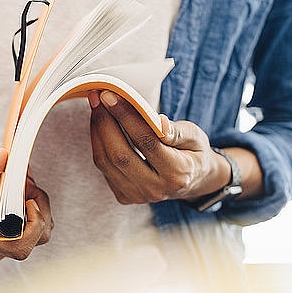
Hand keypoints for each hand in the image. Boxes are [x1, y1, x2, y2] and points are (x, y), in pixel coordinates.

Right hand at [0, 120, 52, 260]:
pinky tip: (20, 199)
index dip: (34, 224)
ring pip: (38, 235)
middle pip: (33, 239)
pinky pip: (36, 233)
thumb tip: (2, 158)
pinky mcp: (7, 243)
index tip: (30, 199)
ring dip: (37, 209)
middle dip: (38, 209)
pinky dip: (35, 213)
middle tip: (25, 185)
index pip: (18, 245)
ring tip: (20, 190)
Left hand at [88, 91, 230, 204]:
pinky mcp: (124, 196)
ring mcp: (137, 196)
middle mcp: (155, 189)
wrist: (192, 181)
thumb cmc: (192, 152)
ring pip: (106, 162)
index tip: (111, 96)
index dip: (126, 117)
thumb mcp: (195, 137)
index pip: (146, 142)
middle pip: (120, 155)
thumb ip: (177, 131)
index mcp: (177, 173)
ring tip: (96, 107)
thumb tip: (159, 122)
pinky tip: (100, 126)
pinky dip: (98, 144)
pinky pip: (103, 168)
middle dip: (104, 123)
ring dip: (97, 131)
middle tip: (97, 97)